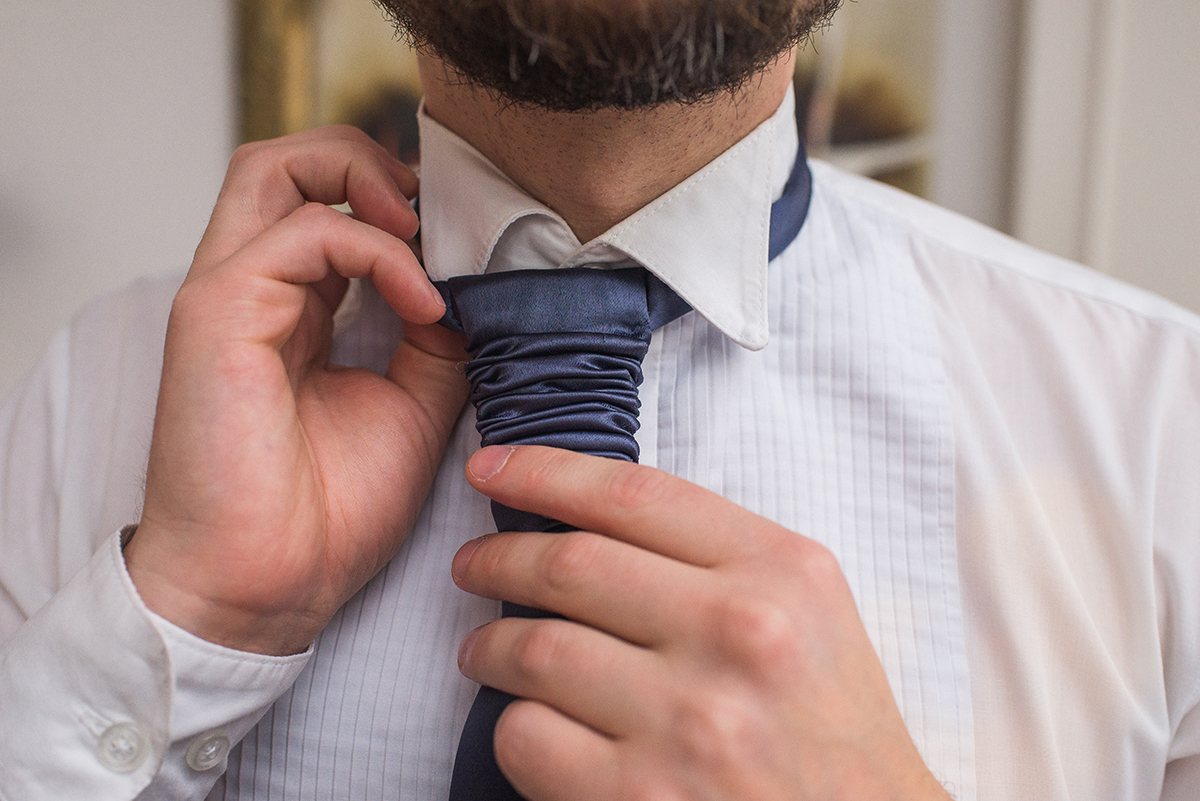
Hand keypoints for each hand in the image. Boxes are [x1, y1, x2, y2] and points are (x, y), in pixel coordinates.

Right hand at [124, 127, 469, 655]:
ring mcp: (230, 295)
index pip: (330, 207)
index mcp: (295, 311)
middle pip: (289, 164)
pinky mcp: (217, 310)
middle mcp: (257, 292)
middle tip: (434, 212)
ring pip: (274, 167)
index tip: (463, 241)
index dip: (398, 203)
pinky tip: (423, 303)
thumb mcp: (413, 407)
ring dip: (365, 178)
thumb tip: (470, 286)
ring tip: (424, 232)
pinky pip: (304, 233)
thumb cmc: (329, 513)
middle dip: (368, 161)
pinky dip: (378, 251)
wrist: (269, 586)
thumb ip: (434, 338)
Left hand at [451, 445, 950, 800]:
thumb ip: (720, 557)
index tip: (493, 469)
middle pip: (570, 564)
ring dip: (489, 646)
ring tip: (484, 650)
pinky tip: (528, 723)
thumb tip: (592, 519)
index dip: (545, 471)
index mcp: (781, 575)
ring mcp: (690, 721)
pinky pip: (527, 736)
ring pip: (535, 648)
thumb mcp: (810, 613)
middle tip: (473, 565)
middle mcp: (738, 635)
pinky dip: (512, 724)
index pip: (633, 495)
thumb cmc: (833, 733)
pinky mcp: (641, 798)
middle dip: (497, 558)